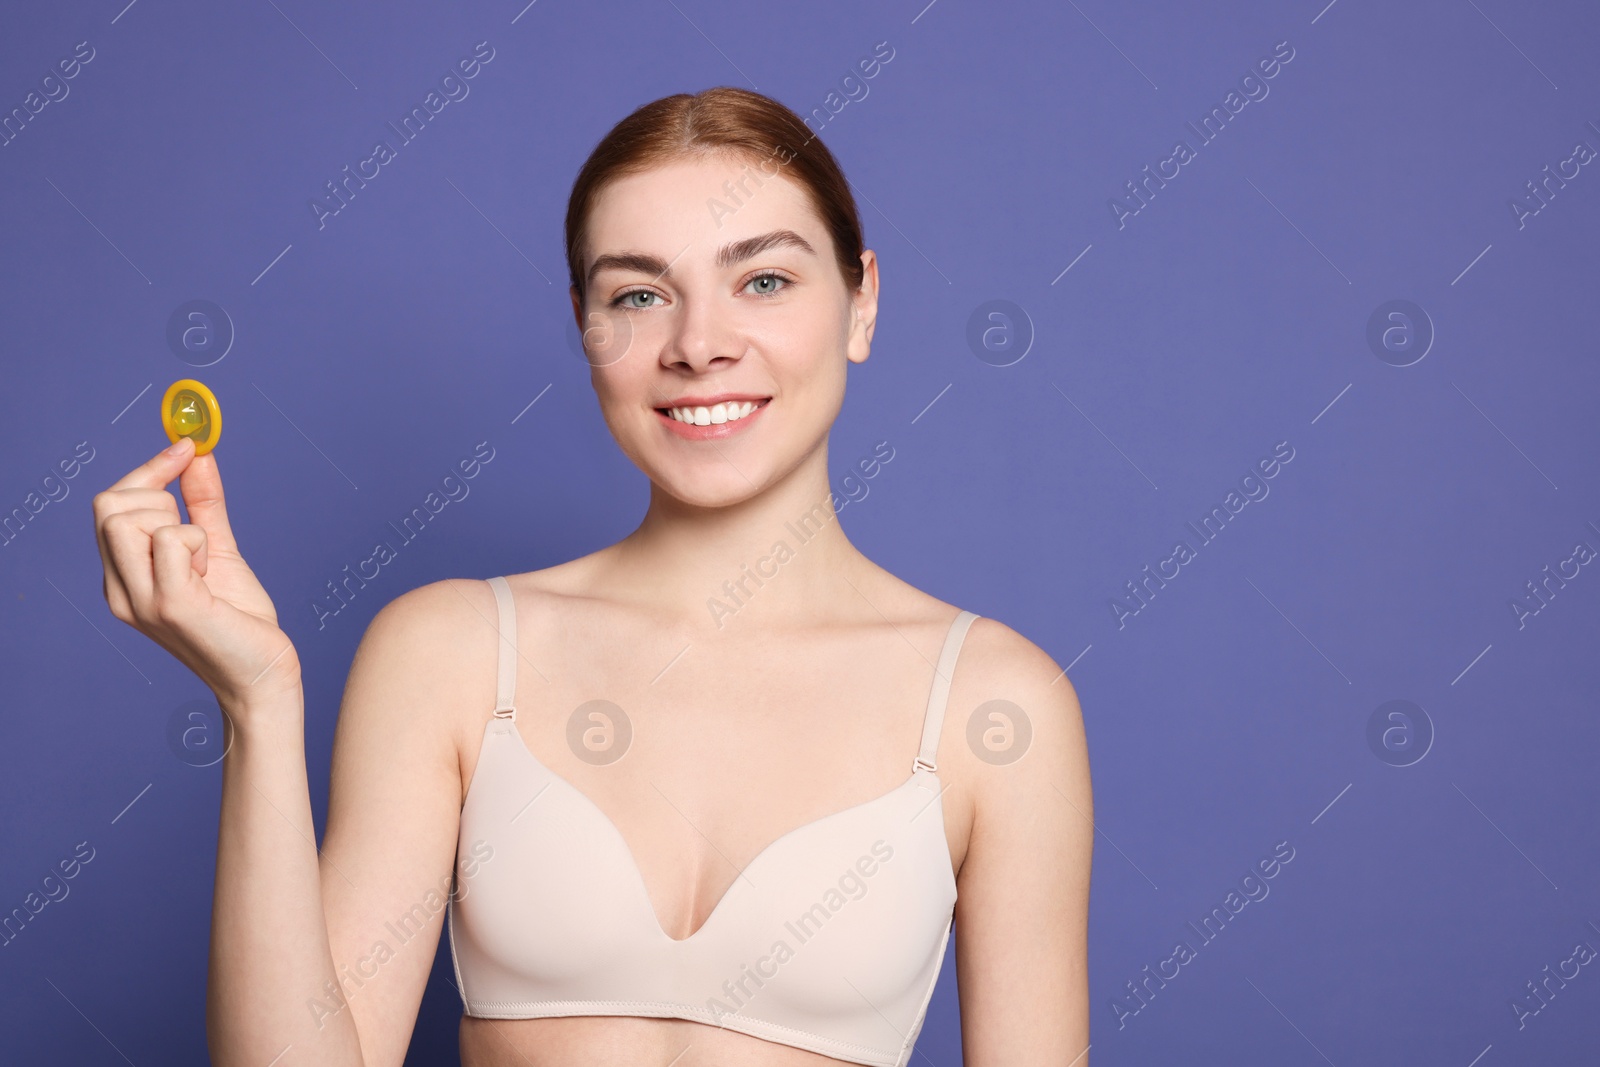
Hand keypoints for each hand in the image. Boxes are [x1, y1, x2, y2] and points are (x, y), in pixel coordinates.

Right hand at [93, 436, 300, 711]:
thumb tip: (197, 453)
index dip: (149, 469)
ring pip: (128, 518)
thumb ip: (204, 504)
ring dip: (178, 521)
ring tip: (203, 559)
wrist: (263, 673)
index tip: (186, 448)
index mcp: (124, 578)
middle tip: (199, 530)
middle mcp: (121, 590)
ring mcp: (141, 600)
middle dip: (159, 494)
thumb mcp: (217, 551)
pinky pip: (171, 540)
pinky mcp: (171, 606)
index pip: (109, 505)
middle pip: (110, 504)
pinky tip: (210, 574)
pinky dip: (198, 541)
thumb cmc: (239, 619)